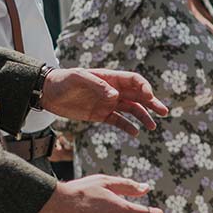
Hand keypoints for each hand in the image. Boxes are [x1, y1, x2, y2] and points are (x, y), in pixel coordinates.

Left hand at [41, 67, 168, 136]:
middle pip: (137, 96)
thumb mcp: (79, 78)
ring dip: (143, 117)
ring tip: (152, 127)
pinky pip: (118, 121)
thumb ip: (98, 86)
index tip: (148, 97)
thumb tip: (115, 97)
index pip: (134, 81)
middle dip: (152, 103)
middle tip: (164, 112)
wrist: (48, 93)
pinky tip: (135, 133)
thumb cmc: (63, 81)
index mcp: (110, 78)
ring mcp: (107, 103)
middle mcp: (112, 90)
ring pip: (131, 110)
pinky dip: (128, 127)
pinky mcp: (100, 115)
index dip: (144, 88)